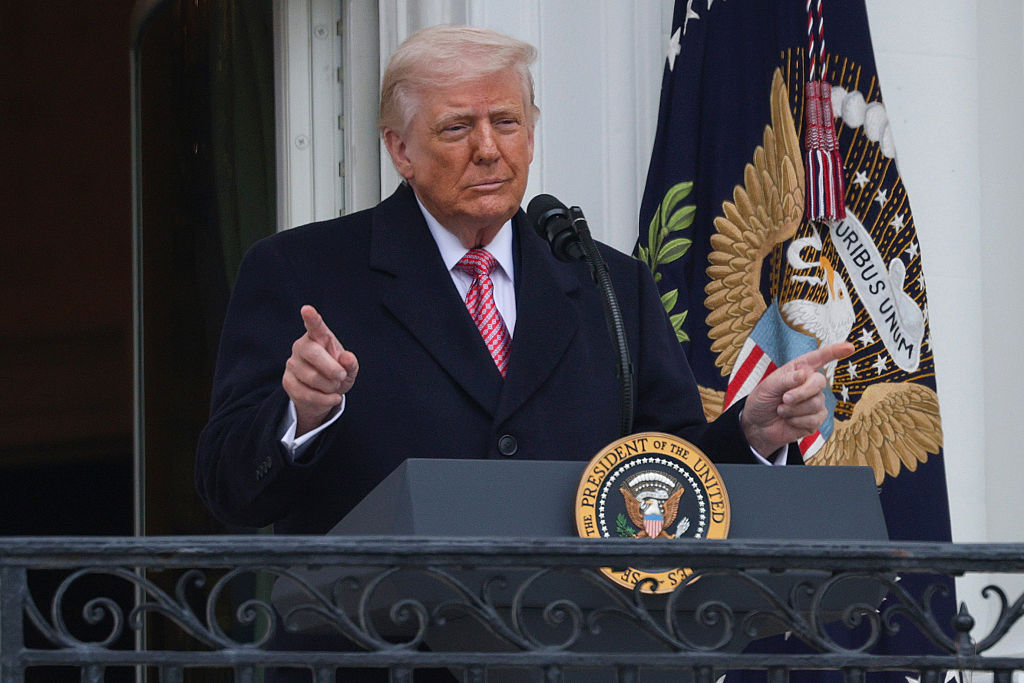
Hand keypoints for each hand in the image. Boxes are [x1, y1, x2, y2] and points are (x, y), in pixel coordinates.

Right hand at [282, 305, 358, 435]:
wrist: (324, 396)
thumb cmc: (337, 374)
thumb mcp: (349, 369)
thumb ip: (351, 363)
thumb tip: (347, 358)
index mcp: (318, 337)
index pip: (314, 326)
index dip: (311, 318)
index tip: (307, 309)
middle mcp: (302, 347)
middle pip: (313, 353)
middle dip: (331, 368)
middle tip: (341, 376)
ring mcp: (292, 364)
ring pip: (312, 377)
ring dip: (330, 386)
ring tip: (334, 386)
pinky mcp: (288, 382)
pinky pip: (307, 394)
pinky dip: (324, 399)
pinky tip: (332, 397)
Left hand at [739, 342, 853, 455]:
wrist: (758, 425)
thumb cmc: (762, 401)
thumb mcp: (768, 386)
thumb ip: (785, 379)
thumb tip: (804, 375)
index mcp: (800, 370)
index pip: (820, 358)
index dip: (835, 352)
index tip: (850, 347)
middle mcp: (810, 384)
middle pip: (820, 383)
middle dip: (802, 392)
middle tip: (784, 399)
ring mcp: (815, 402)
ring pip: (816, 403)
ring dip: (794, 409)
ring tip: (781, 410)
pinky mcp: (816, 419)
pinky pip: (814, 420)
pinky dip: (796, 421)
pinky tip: (788, 420)